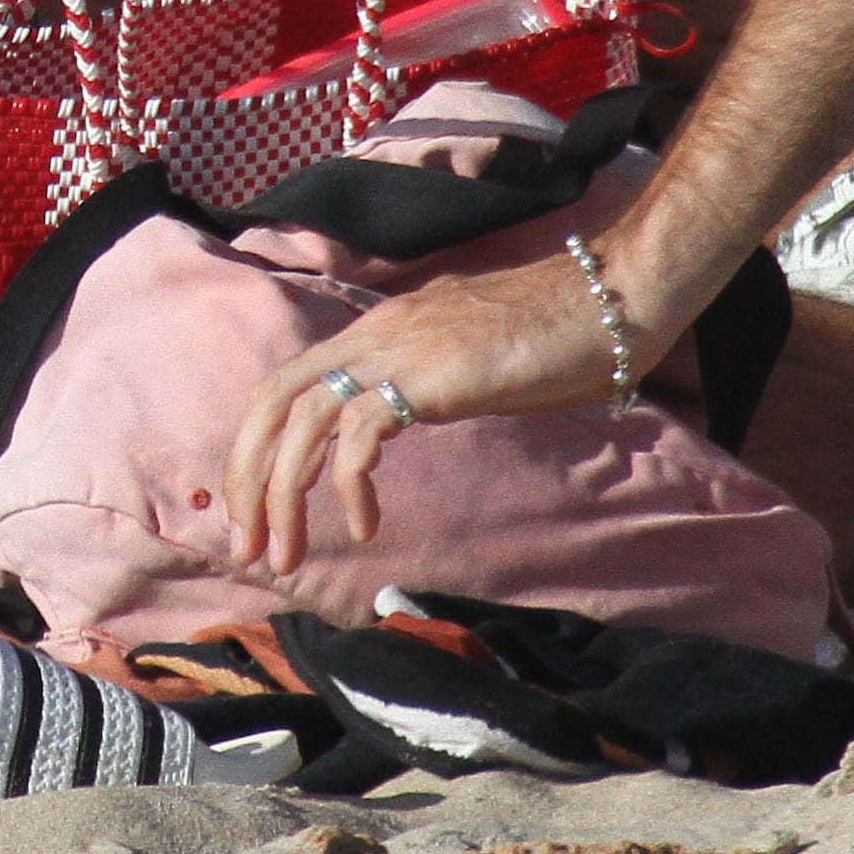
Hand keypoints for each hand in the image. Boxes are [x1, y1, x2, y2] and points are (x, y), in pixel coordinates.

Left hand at [225, 251, 649, 578]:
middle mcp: (371, 335)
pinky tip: (364, 525)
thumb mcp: (464, 364)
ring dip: (282, 495)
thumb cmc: (553, 336)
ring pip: (301, 422)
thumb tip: (398, 420)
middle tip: (245, 546)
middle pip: (272, 402)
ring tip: (286, 553)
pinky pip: (360, 436)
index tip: (254, 508)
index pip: (285, 385)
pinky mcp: (426, 375)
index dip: (258, 447)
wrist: (608, 299)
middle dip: (248, 478)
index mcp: (374, 331)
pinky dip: (348, 485)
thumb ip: (422, 385)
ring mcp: (396, 350)